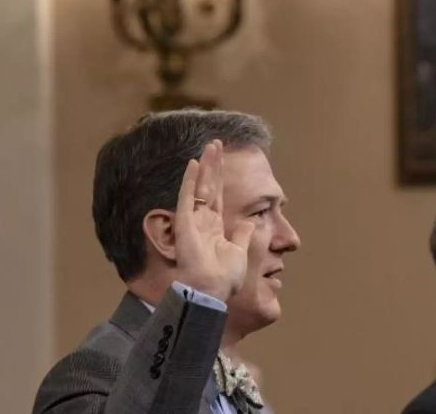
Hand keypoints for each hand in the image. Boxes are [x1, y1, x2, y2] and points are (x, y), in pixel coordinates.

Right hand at [174, 140, 253, 301]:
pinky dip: (190, 181)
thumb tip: (251, 221)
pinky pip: (187, 198)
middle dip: (213, 165)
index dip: (220, 178)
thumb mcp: (240, 252)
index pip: (218, 196)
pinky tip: (194, 164)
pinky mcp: (185, 224)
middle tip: (216, 144)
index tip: (222, 160)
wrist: (212, 291)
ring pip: (200, 187)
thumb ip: (242, 235)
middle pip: (209, 186)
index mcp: (215, 227)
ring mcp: (193, 221)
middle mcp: (202, 221)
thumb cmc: (225, 278)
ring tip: (210, 146)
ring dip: (205, 166)